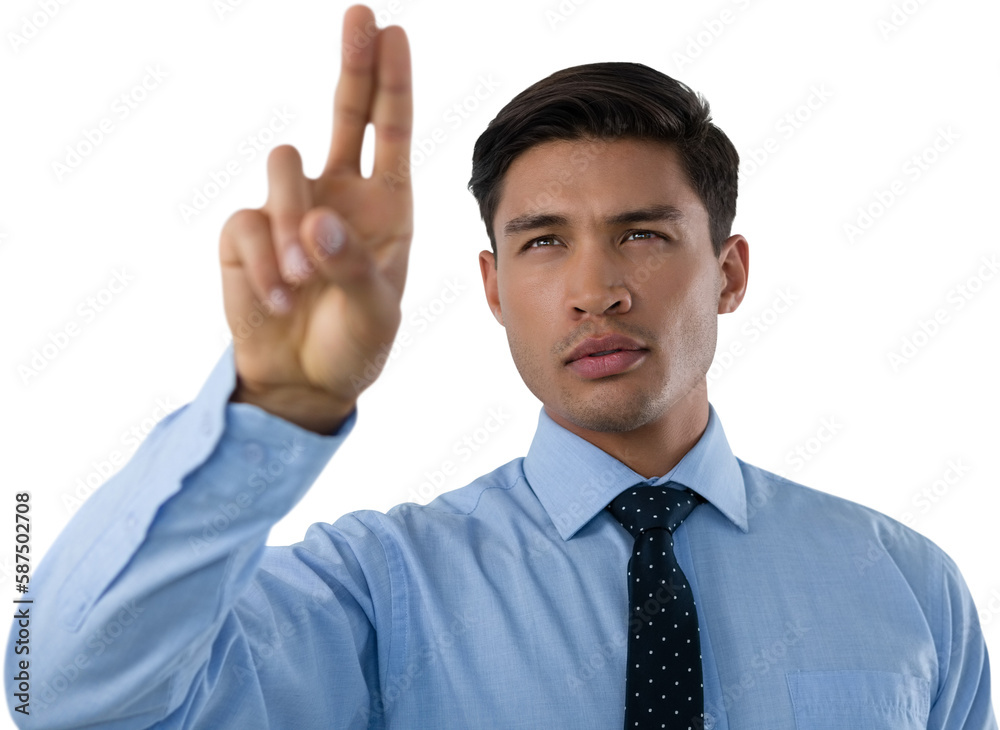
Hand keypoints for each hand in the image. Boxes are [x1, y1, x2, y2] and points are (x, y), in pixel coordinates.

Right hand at [219, 4, 411, 433]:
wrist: (304, 381)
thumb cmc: (355, 343)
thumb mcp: (374, 313)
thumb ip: (354, 267)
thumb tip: (316, 221)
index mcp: (385, 208)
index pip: (391, 134)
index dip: (392, 84)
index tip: (393, 32)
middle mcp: (339, 195)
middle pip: (344, 113)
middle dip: (353, 65)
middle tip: (360, 13)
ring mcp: (289, 209)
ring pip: (284, 167)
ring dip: (294, 225)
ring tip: (304, 281)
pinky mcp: (246, 231)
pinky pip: (247, 221)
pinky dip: (264, 264)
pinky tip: (278, 299)